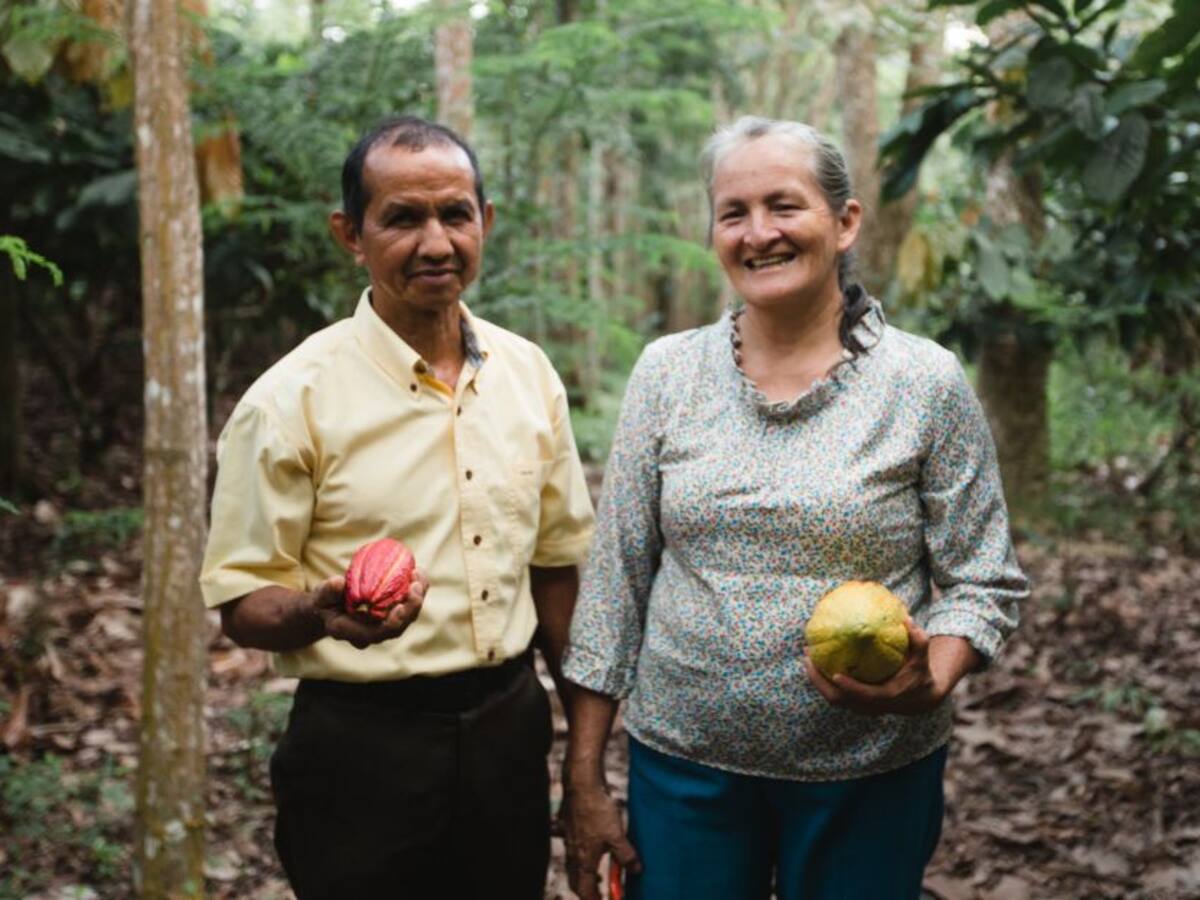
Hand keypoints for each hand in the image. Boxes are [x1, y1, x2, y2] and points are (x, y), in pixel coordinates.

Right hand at [310, 569, 427, 649]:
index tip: (401, 606)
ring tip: (419, 574)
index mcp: (352, 632)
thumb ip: (326, 592)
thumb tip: (337, 582)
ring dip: (417, 597)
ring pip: (406, 617)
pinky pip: (406, 605)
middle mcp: (370, 634)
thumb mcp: (319, 597)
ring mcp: (382, 626)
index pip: (376, 634)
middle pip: (397, 627)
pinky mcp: (390, 615)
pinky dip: (414, 591)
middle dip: (411, 608)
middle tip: (416, 585)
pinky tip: (417, 573)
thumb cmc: (322, 603)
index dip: (392, 623)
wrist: (327, 610)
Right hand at [563, 782, 640, 899]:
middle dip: (586, 890)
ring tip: (597, 872)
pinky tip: (588, 845)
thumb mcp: (617, 836)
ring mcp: (568, 839)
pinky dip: (579, 854)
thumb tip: (636, 870)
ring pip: (573, 864)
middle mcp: (572, 853)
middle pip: (575, 880)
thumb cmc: (598, 810)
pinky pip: (571, 848)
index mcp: (583, 860)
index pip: (584, 891)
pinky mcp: (568, 827)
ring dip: (584, 873)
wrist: (582, 785)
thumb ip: (626, 856)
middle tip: (599, 892)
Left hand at [804, 617, 955, 715]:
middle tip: (808, 657)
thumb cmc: (919, 673)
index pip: (864, 696)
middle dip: (819, 681)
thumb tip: (906, 618)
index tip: (835, 675)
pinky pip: (833, 691)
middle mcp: (869, 706)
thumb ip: (918, 640)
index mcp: (886, 696)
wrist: (919, 698)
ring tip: (806, 655)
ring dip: (816, 679)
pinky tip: (816, 658)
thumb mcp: (922, 657)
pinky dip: (822, 678)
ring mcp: (860, 706)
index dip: (850, 688)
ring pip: (831, 697)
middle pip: (837, 699)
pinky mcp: (854, 703)